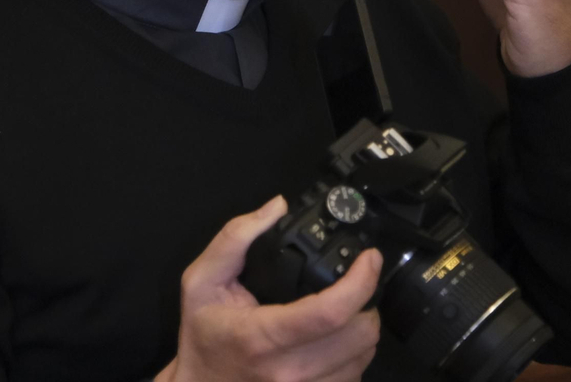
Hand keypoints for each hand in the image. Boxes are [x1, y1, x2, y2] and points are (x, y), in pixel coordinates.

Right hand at [155, 196, 382, 381]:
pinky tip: (337, 340)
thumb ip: (235, 238)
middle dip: (367, 303)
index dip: (360, 282)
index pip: (328, 313)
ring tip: (346, 311)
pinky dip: (355, 356)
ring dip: (363, 330)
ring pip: (363, 359)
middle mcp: (287, 370)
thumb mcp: (201, 280)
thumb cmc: (203, 334)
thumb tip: (277, 207)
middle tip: (356, 285)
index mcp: (262, 336)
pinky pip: (354, 378)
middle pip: (359, 336)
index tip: (369, 258)